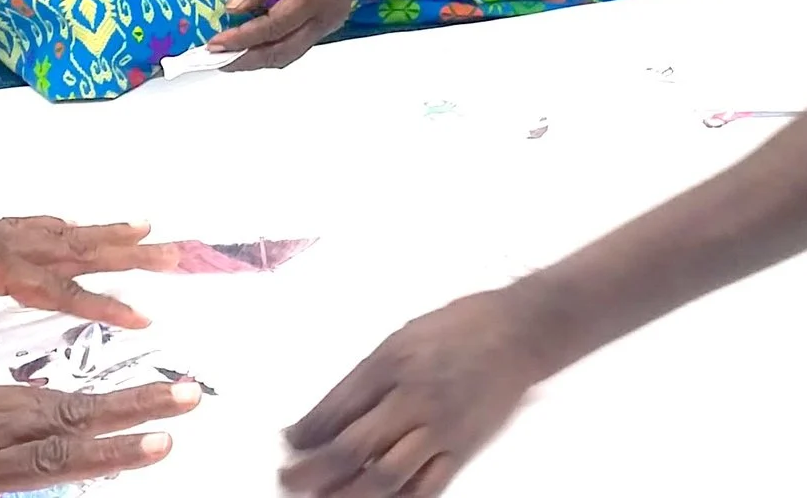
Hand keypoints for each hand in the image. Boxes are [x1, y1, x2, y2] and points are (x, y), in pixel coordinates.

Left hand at [0, 139, 182, 372]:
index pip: (55, 286)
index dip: (100, 303)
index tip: (143, 314)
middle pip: (75, 250)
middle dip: (126, 255)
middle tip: (174, 253)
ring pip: (59, 233)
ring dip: (102, 234)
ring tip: (144, 226)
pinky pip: (32, 226)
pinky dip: (58, 227)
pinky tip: (66, 225)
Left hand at [212, 0, 378, 70]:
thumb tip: (233, 8)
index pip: (277, 25)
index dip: (244, 38)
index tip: (215, 43)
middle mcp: (326, 17)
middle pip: (283, 50)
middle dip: (247, 59)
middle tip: (214, 59)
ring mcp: (328, 24)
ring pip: (289, 53)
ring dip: (257, 59)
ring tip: (226, 56)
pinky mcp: (325, 25)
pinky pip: (295, 44)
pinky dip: (270, 49)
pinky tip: (249, 45)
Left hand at [281, 290, 548, 496]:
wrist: (519, 331)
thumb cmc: (458, 326)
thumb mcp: (400, 337)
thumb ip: (364, 377)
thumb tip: (326, 415)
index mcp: (390, 364)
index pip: (334, 410)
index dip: (304, 433)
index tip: (287, 444)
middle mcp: (412, 399)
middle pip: (351, 448)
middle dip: (311, 471)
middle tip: (287, 481)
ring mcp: (440, 429)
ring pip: (385, 478)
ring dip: (346, 495)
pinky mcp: (463, 449)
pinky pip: (426, 488)